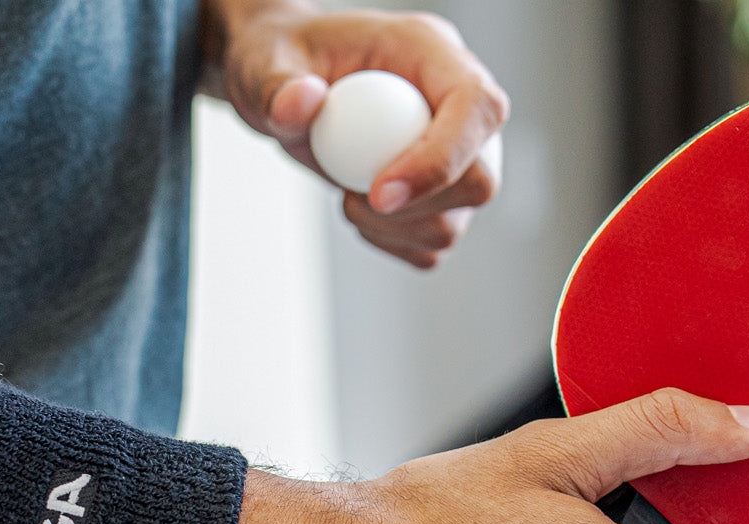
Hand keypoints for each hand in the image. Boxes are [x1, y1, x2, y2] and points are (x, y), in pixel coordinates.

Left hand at [205, 2, 508, 267]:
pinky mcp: (442, 197)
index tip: (378, 193)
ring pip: (457, 220)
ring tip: (347, 197)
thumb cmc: (286, 59)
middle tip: (352, 200)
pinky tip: (358, 210)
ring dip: (396, 229)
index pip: (476, 107)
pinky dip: (392, 242)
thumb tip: (300, 104)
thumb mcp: (267, 59)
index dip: (441, 159)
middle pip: (481, 177)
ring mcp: (458, 155)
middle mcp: (459, 106)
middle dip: (417, 207)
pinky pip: (433, 244)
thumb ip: (279, 83)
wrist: (288, 88)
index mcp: (434, 53)